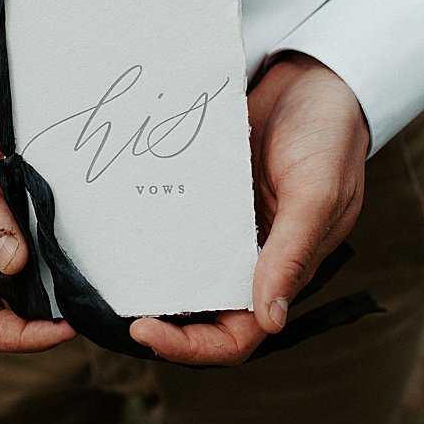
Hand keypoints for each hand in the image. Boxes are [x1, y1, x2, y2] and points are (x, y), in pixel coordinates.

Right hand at [0, 0, 76, 352]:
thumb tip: (16, 263)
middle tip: (102, 289)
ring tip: (109, 250)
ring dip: (70, 252)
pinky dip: (74, 209)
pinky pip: (52, 204)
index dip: (20, 336)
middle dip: (58, 299)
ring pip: (43, 250)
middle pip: (21, 294)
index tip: (63, 325)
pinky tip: (99, 203)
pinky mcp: (17, 176)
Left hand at [131, 51, 370, 364]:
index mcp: (279, 271)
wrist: (312, 76)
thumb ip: (292, 254)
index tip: (143, 330)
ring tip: (94, 272)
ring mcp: (218, 226)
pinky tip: (106, 222)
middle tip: (102, 307)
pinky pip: (165, 219)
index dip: (191, 347)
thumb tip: (271, 320)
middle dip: (153, 319)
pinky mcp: (197, 191)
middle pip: (194, 311)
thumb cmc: (329, 135)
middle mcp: (244, 257)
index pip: (235, 335)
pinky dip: (140, 226)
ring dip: (140, 276)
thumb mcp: (317, 193)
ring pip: (173, 269)